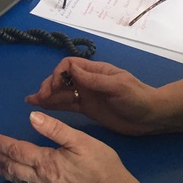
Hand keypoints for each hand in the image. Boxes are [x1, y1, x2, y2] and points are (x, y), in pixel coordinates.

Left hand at [0, 111, 138, 182]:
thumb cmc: (101, 166)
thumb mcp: (81, 141)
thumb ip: (55, 129)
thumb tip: (32, 117)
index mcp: (46, 162)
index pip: (15, 150)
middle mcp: (41, 179)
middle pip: (11, 166)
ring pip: (17, 180)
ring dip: (2, 169)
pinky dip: (15, 181)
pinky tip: (14, 178)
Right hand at [27, 57, 161, 136]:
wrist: (151, 116)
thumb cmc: (137, 98)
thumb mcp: (118, 86)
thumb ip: (95, 79)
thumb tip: (71, 69)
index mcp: (95, 71)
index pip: (69, 66)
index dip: (58, 74)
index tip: (53, 87)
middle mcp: (88, 81)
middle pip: (62, 79)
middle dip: (48, 85)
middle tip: (38, 98)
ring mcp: (86, 95)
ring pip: (62, 92)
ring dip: (47, 95)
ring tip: (31, 101)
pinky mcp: (87, 109)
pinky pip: (67, 105)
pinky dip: (54, 105)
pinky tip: (42, 107)